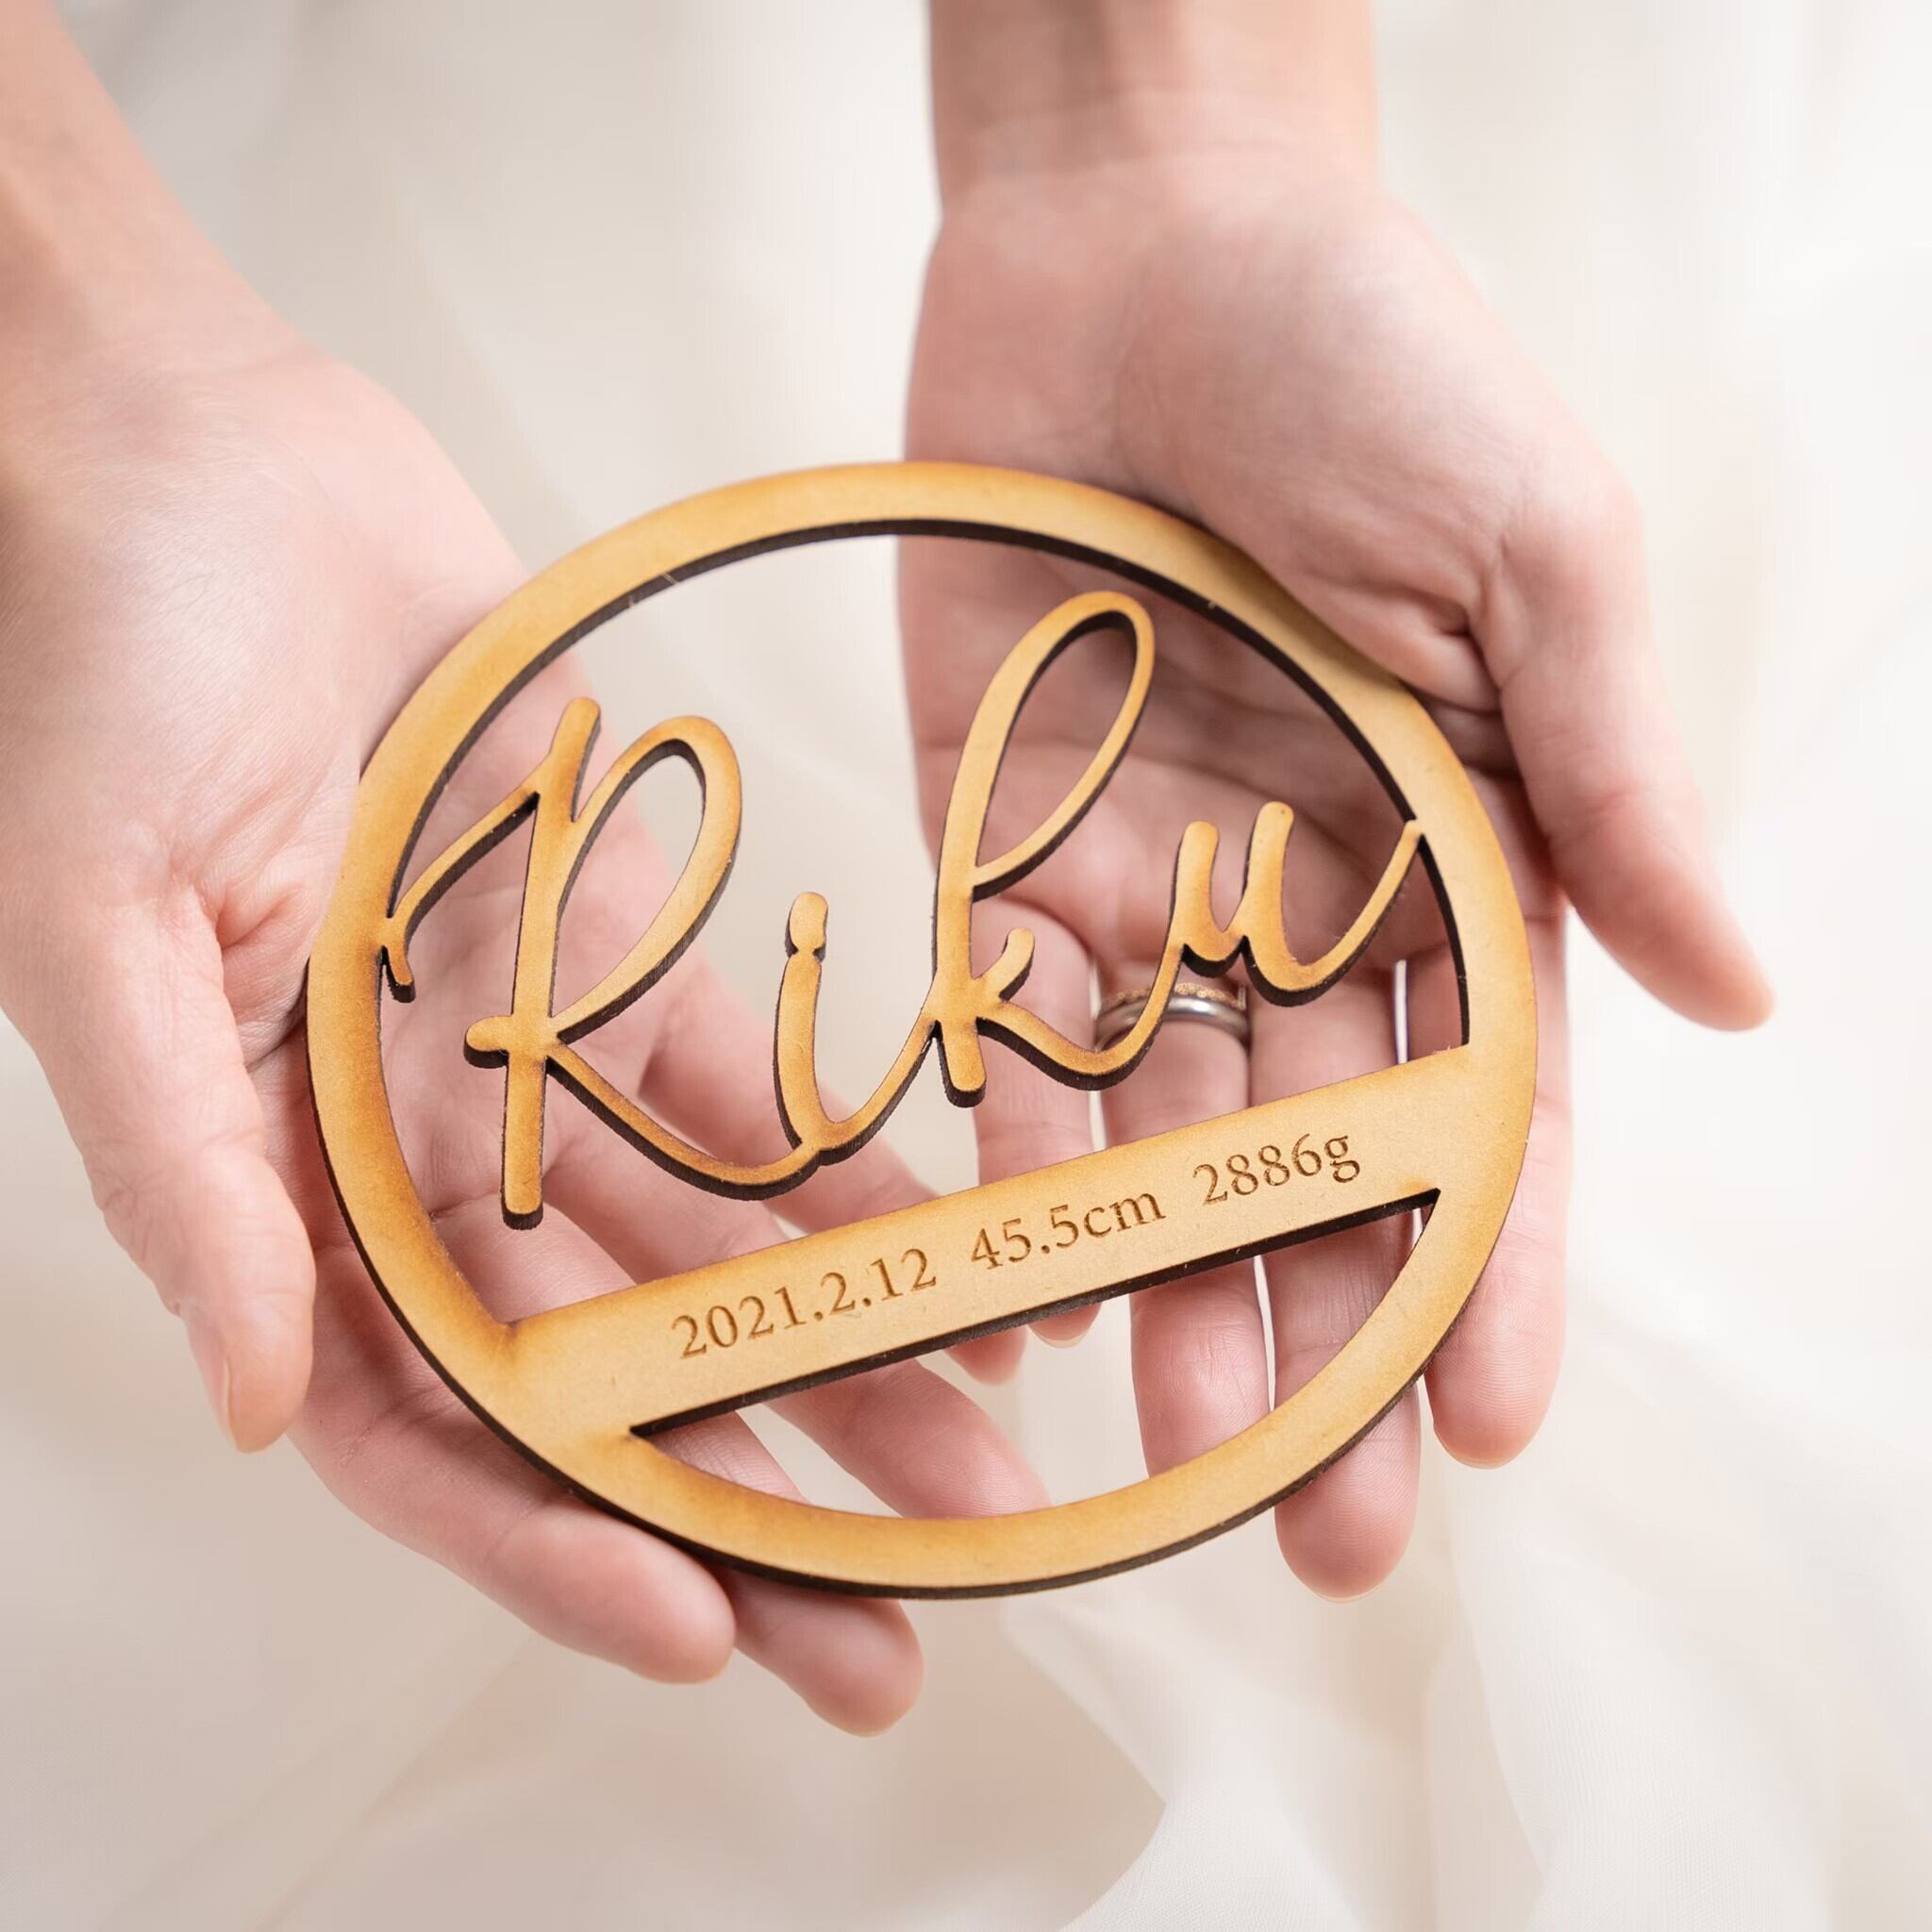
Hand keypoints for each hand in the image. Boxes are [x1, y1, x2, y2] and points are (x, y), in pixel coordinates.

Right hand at [0, 265, 1035, 1729]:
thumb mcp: (96, 931)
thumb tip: (249, 1401)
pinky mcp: (609, 956)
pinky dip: (847, 1186)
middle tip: (894, 1631)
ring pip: (700, 1260)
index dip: (551, 1539)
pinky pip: (746, 1099)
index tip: (700, 1626)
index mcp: (273, 1185)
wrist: (206, 464)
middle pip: (595, 1379)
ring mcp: (519, 1061)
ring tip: (978, 1469)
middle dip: (741, 1506)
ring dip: (833, 1366)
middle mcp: (406, 1154)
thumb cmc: (104, 672)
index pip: (419, 1423)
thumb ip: (182, 1171)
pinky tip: (963, 1263)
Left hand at [903, 74, 1769, 1595]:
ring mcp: (1146, 875)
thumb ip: (1615, 780)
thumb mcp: (1544, 556)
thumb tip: (1738, 998)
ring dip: (1162, 1287)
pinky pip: (1003, 1014)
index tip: (1486, 1429)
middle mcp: (1304, 893)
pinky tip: (1009, 1276)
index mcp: (1463, 847)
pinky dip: (1007, 1142)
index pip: (1487, 1104)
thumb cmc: (1379, 360)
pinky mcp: (998, 831)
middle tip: (1322, 1532)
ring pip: (1159, 1126)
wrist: (1144, 234)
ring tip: (1158, 1453)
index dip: (1487, 1271)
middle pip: (1316, 1157)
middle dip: (1320, 1337)